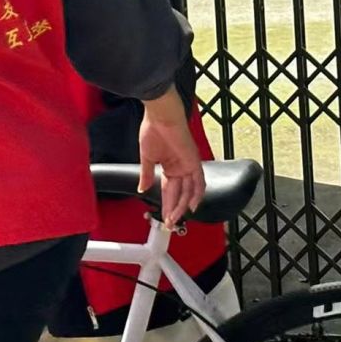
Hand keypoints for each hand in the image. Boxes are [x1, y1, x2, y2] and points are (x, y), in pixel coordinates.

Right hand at [138, 88, 204, 228]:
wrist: (161, 118)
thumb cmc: (152, 131)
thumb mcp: (146, 158)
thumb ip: (145, 175)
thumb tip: (141, 188)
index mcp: (168, 167)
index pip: (168, 190)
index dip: (165, 204)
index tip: (162, 217)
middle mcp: (180, 168)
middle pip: (179, 194)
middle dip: (173, 210)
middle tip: (169, 224)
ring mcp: (188, 165)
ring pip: (188, 191)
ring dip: (182, 206)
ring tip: (175, 218)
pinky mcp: (193, 161)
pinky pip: (199, 181)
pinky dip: (197, 194)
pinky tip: (191, 205)